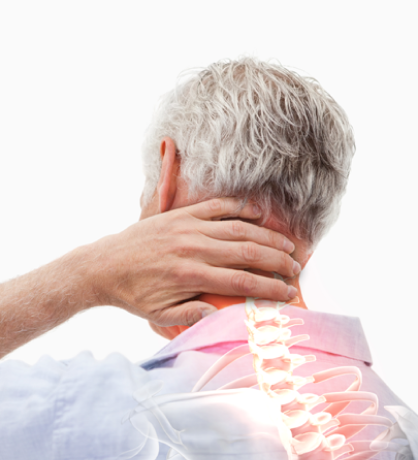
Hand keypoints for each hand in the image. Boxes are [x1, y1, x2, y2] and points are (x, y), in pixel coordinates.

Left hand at [88, 198, 298, 326]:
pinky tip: (258, 213)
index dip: (269, 288)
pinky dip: (239, 208)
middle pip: (247, 252)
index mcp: (190, 276)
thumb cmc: (132, 294)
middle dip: (277, 260)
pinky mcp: (180, 214)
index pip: (241, 282)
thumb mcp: (158, 314)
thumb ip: (191, 315)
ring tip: (287, 244)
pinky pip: (216, 207)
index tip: (288, 292)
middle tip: (296, 266)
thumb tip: (221, 315)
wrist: (104, 265)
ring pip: (238, 229)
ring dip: (266, 236)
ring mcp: (187, 227)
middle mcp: (193, 249)